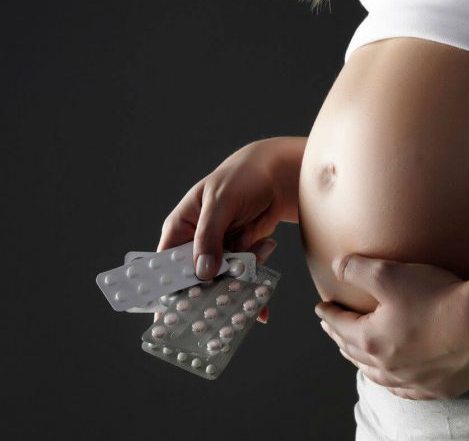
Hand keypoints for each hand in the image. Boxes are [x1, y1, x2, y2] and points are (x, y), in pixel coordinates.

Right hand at [155, 138, 300, 322]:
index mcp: (181, 228)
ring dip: (237, 291)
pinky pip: (245, 277)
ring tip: (250, 301)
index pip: (166, 264)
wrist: (277, 175)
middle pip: (196, 279)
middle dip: (208, 297)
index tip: (172, 316)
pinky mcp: (243, 254)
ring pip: (224, 281)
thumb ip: (210, 236)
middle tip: (216, 318)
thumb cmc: (241, 177)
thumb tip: (203, 271)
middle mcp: (198, 243)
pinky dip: (253, 288)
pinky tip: (261, 307)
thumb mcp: (221, 202)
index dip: (167, 290)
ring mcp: (222, 251)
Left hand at [313, 254, 468, 399]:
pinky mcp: (440, 387)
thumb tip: (336, 266)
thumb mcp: (389, 273)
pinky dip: (394, 384)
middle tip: (333, 328)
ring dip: (363, 363)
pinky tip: (395, 382)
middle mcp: (388, 366)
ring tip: (356, 355)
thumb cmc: (436, 296)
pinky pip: (407, 391)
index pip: (341, 326)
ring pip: (379, 375)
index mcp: (371, 340)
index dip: (329, 314)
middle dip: (341, 337)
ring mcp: (414, 380)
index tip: (322, 308)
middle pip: (355, 352)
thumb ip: (358, 269)